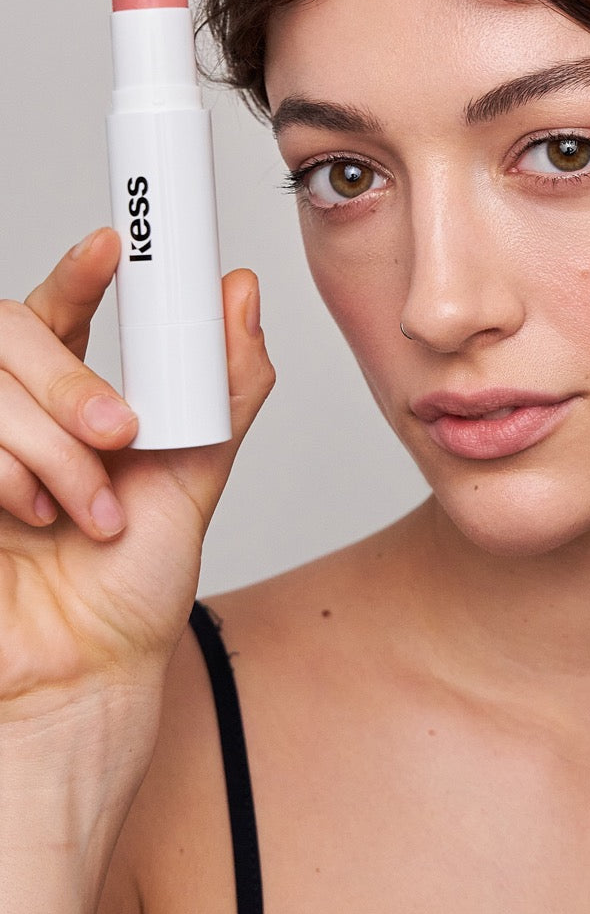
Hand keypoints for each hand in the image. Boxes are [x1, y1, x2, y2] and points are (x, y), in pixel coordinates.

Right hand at [0, 226, 274, 719]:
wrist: (83, 669)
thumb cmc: (134, 581)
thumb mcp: (198, 472)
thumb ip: (227, 383)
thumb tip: (243, 292)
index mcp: (75, 400)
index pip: (61, 306)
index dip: (80, 268)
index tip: (113, 244)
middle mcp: (17, 412)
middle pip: (12, 332)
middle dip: (71, 382)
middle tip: (122, 433)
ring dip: (54, 452)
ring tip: (90, 510)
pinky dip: (11, 476)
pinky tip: (36, 518)